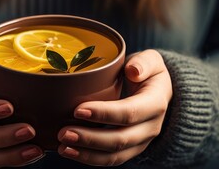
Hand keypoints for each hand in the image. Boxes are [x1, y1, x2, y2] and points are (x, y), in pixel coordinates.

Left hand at [57, 49, 171, 165]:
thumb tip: (133, 71)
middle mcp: (150, 127)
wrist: (156, 91)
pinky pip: (110, 160)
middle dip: (90, 139)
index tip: (78, 110)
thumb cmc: (147, 72)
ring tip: (62, 147)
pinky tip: (70, 152)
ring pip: (114, 155)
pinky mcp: (129, 150)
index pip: (129, 112)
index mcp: (155, 103)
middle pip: (120, 139)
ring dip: (86, 154)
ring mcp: (140, 142)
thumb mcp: (151, 60)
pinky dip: (89, 159)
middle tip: (63, 133)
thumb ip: (144, 62)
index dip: (104, 114)